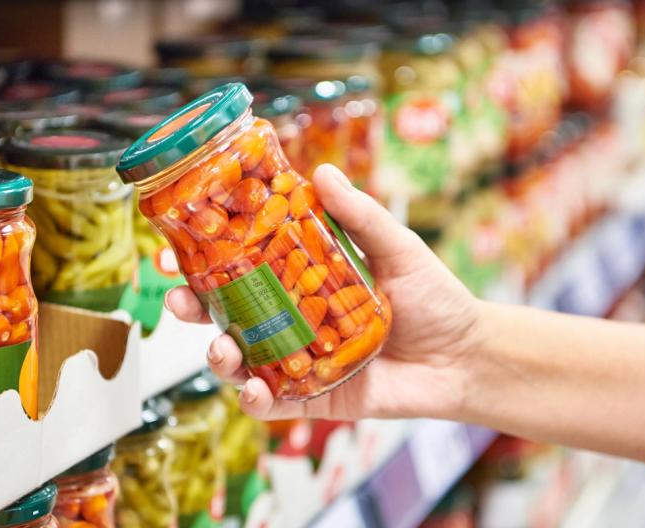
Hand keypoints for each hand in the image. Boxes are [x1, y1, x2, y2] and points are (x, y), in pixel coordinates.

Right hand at [165, 164, 483, 421]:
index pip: (243, 268)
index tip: (177, 249)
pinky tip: (253, 390)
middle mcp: (291, 320)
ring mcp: (298, 360)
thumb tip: (321, 172)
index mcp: (302, 280)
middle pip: (228, 315)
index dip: (205, 261)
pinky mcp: (313, 397)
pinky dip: (255, 400)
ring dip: (218, 357)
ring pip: (241, 361)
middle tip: (179, 300)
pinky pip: (273, 403)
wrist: (467, 358)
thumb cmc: (434, 298)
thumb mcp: (397, 249)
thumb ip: (359, 216)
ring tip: (220, 350)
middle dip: (193, 310)